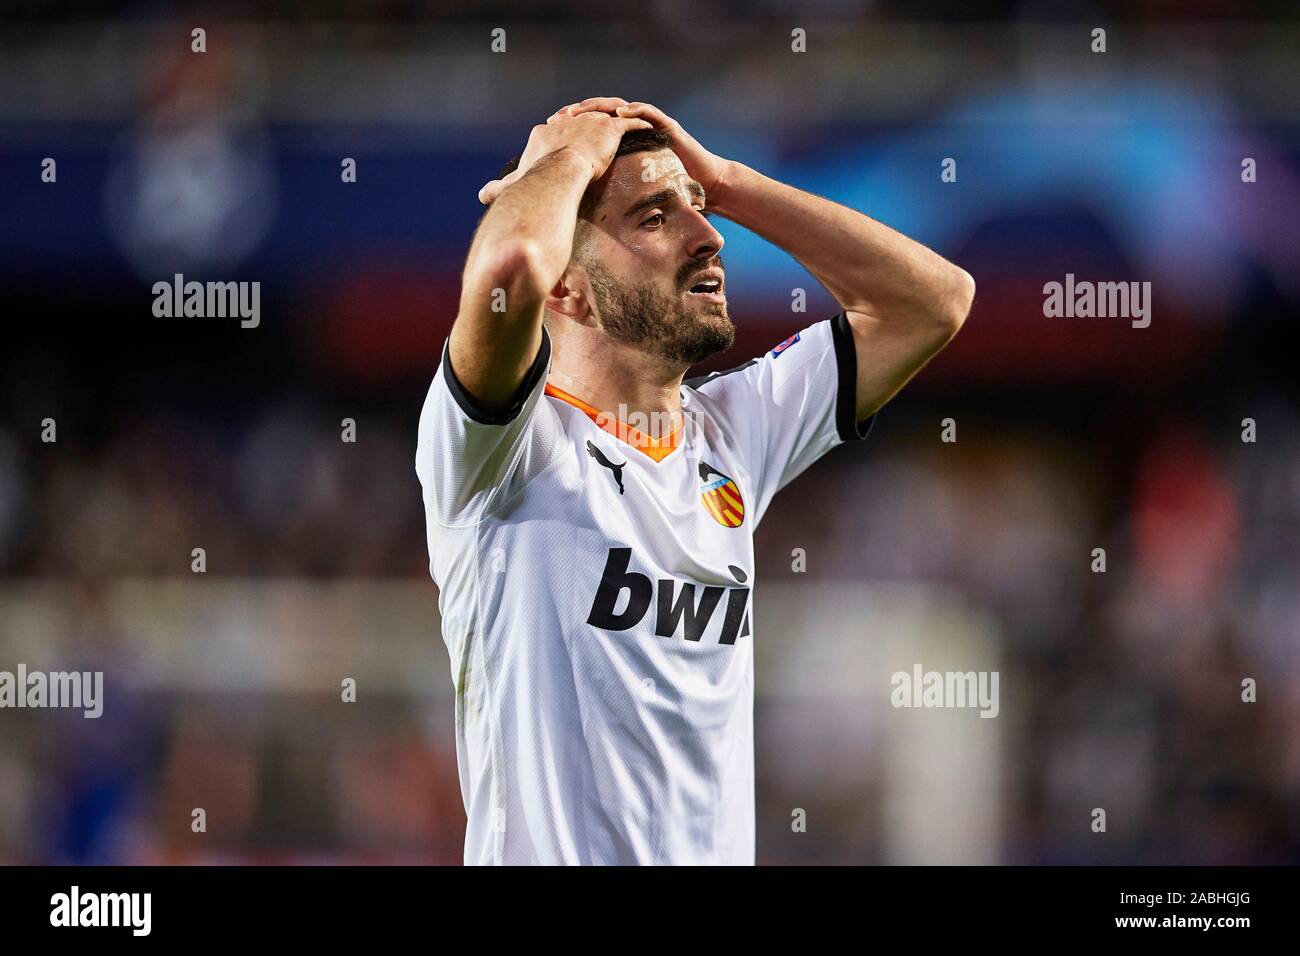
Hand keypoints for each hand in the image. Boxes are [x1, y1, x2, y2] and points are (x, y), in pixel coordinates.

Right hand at [477, 111, 651, 204]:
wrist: (561, 173)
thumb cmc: (537, 181)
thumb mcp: (514, 183)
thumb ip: (499, 188)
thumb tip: (481, 195)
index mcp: (544, 132)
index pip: (552, 129)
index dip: (561, 135)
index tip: (568, 144)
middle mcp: (566, 122)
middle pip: (578, 121)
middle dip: (587, 125)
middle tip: (600, 135)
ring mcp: (588, 123)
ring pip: (602, 119)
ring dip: (613, 121)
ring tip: (624, 126)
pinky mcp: (609, 130)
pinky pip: (628, 125)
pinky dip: (637, 126)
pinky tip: (647, 129)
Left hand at [553, 97, 733, 201]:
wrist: (702, 182)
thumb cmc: (667, 186)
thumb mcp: (631, 185)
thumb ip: (612, 186)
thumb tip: (580, 203)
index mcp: (622, 139)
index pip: (594, 126)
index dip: (574, 124)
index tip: (553, 127)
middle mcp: (633, 127)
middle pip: (602, 112)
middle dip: (582, 111)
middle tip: (563, 114)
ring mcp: (650, 124)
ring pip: (622, 106)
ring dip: (602, 106)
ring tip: (585, 109)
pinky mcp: (666, 125)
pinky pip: (648, 113)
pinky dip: (634, 110)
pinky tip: (620, 112)